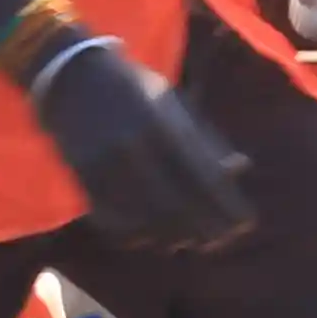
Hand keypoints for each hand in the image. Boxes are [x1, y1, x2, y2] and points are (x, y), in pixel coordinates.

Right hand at [20, 38, 255, 251]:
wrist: (71, 75)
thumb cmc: (132, 87)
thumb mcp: (172, 101)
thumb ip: (204, 137)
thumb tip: (240, 169)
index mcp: (163, 123)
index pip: (203, 177)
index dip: (226, 206)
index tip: (245, 225)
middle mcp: (134, 147)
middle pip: (177, 205)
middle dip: (204, 229)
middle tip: (220, 242)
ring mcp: (105, 165)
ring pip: (145, 219)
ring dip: (171, 237)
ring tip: (190, 242)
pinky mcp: (83, 178)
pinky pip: (112, 219)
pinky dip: (134, 234)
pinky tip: (150, 237)